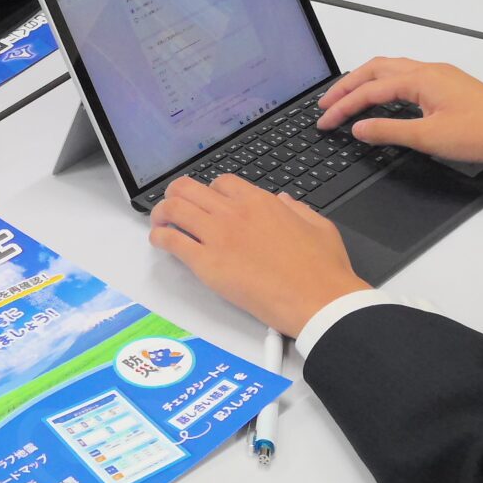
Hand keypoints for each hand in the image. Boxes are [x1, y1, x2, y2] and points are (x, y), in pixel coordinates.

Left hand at [149, 176, 366, 336]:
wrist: (318, 300)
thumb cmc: (323, 270)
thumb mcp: (318, 225)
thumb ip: (296, 208)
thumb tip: (283, 201)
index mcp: (260, 202)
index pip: (221, 182)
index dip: (209, 191)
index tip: (206, 202)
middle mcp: (234, 213)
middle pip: (188, 188)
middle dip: (176, 195)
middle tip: (173, 207)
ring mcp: (218, 236)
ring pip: (173, 208)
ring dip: (161, 213)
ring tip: (160, 223)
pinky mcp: (207, 264)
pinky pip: (171, 241)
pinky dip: (160, 238)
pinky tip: (160, 242)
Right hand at [317, 58, 482, 168]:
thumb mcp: (429, 137)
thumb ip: (388, 131)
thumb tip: (358, 129)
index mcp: (421, 78)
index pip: (369, 90)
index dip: (343, 106)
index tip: (324, 121)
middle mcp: (427, 70)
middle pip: (375, 70)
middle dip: (346, 86)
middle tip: (324, 104)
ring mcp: (439, 76)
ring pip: (390, 71)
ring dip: (364, 82)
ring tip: (344, 98)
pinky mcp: (447, 85)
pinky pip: (404, 77)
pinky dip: (382, 85)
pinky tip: (379, 100)